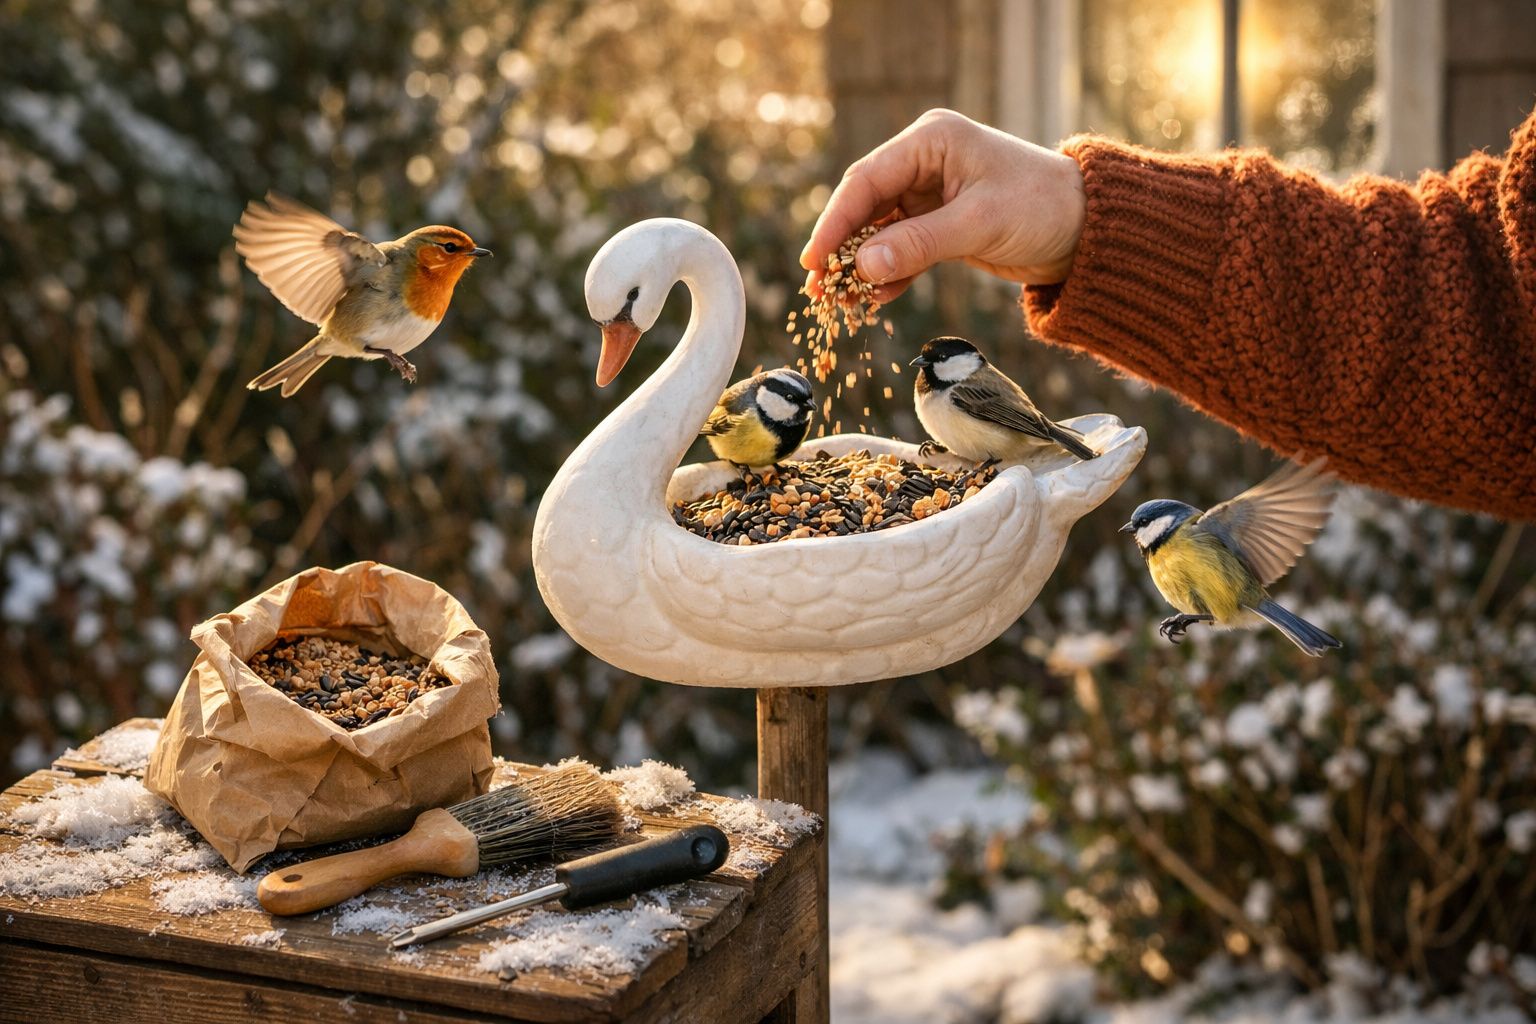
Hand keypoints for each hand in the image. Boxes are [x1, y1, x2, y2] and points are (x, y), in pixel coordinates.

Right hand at [800, 109, 1086, 301]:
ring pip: (880, 232)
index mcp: (931, 141)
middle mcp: (925, 162)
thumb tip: (862, 268)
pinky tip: (874, 300)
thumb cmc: (1041, 207)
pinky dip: (889, 275)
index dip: (836, 221)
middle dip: (842, 248)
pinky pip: (902, 250)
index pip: (867, 180)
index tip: (814, 260)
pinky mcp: (940, 225)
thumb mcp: (978, 223)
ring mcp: (931, 194)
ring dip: (862, 266)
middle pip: (866, 206)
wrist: (1088, 229)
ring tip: (840, 301)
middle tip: (817, 287)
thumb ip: (919, 244)